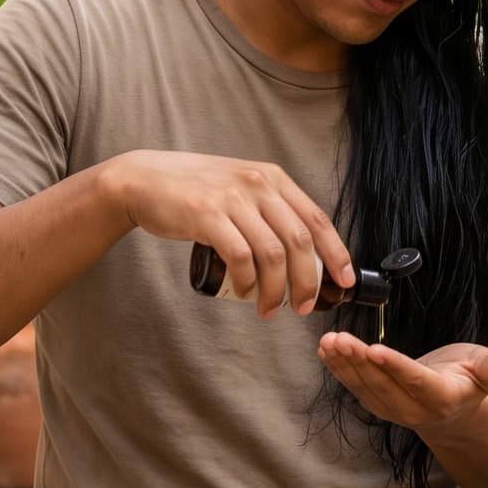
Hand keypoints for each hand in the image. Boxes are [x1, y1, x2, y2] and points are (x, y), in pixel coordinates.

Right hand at [94, 150, 354, 316]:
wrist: (144, 180)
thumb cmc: (195, 191)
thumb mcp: (240, 187)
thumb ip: (267, 208)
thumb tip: (300, 252)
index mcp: (272, 178)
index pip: (316, 218)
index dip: (335, 253)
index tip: (343, 282)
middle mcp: (257, 184)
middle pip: (298, 241)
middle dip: (307, 281)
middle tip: (304, 307)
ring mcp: (232, 198)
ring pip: (272, 254)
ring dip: (276, 290)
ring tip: (270, 309)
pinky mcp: (207, 215)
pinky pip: (239, 257)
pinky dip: (246, 282)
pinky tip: (243, 293)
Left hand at [319, 336, 487, 433]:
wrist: (455, 411)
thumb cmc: (471, 382)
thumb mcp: (485, 370)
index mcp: (442, 399)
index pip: (415, 381)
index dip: (394, 367)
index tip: (374, 349)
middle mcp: (414, 410)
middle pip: (383, 385)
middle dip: (359, 361)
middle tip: (340, 338)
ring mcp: (392, 411)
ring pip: (364, 388)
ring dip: (344, 365)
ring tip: (329, 341)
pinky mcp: (377, 405)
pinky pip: (355, 388)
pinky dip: (339, 369)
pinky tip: (326, 350)